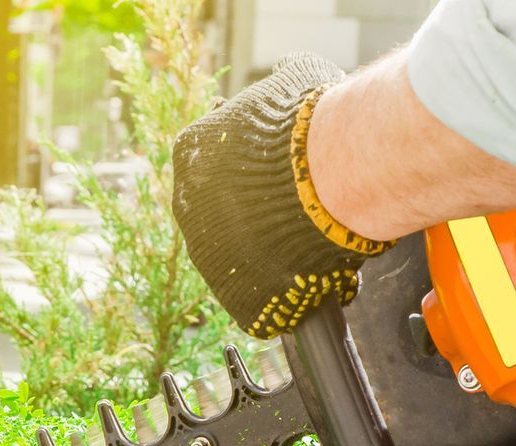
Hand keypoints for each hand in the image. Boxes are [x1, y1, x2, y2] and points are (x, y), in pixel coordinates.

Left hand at [173, 55, 392, 338]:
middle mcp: (188, 207)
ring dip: (279, 260)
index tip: (289, 173)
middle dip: (267, 219)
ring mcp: (208, 256)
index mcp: (191, 153)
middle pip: (228, 219)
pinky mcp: (236, 298)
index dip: (260, 172)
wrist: (326, 178)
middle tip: (311, 214)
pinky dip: (287, 299)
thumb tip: (291, 72)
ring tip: (323, 248)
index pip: (219, 166)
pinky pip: (259, 303)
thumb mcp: (296, 81)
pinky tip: (321, 282)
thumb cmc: (314, 124)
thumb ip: (284, 85)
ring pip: (245, 262)